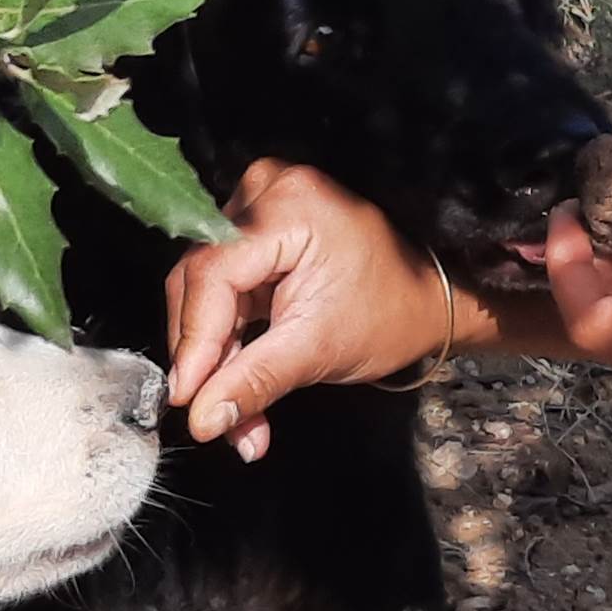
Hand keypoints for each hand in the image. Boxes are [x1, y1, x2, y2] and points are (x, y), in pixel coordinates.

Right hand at [167, 160, 447, 460]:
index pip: (213, 273)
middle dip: (206, 356)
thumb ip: (254, 381)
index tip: (187, 398)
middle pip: (203, 281)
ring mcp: (261, 206)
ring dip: (214, 356)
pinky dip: (227, 338)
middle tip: (213, 417)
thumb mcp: (319, 350)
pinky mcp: (258, 232)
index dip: (194, 341)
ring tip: (230, 414)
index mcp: (290, 204)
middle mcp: (267, 190)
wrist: (425, 303)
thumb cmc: (390, 316)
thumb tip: (202, 420)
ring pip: (206, 290)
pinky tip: (233, 382)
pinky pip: (223, 288)